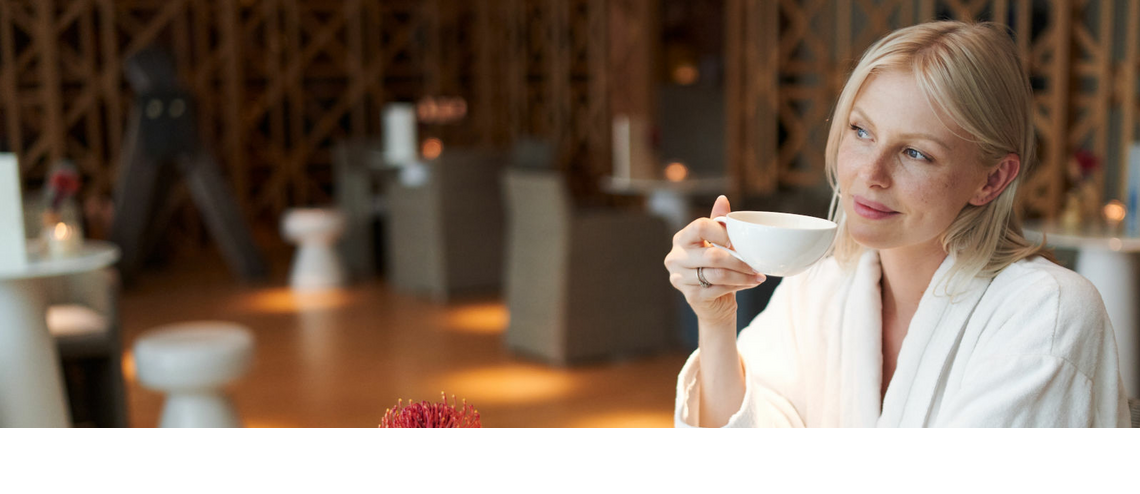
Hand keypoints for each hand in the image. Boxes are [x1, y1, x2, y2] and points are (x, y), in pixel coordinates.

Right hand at [663, 195, 766, 326]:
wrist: (713, 302)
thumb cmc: (714, 268)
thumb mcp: (716, 242)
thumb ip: (718, 222)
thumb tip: (722, 199)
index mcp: (681, 239)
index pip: (700, 227)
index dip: (723, 233)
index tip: (739, 241)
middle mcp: (675, 258)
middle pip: (712, 255)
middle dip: (739, 260)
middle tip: (756, 263)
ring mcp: (679, 278)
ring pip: (718, 274)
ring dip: (742, 275)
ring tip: (757, 275)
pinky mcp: (690, 296)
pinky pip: (720, 288)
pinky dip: (739, 286)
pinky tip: (748, 284)